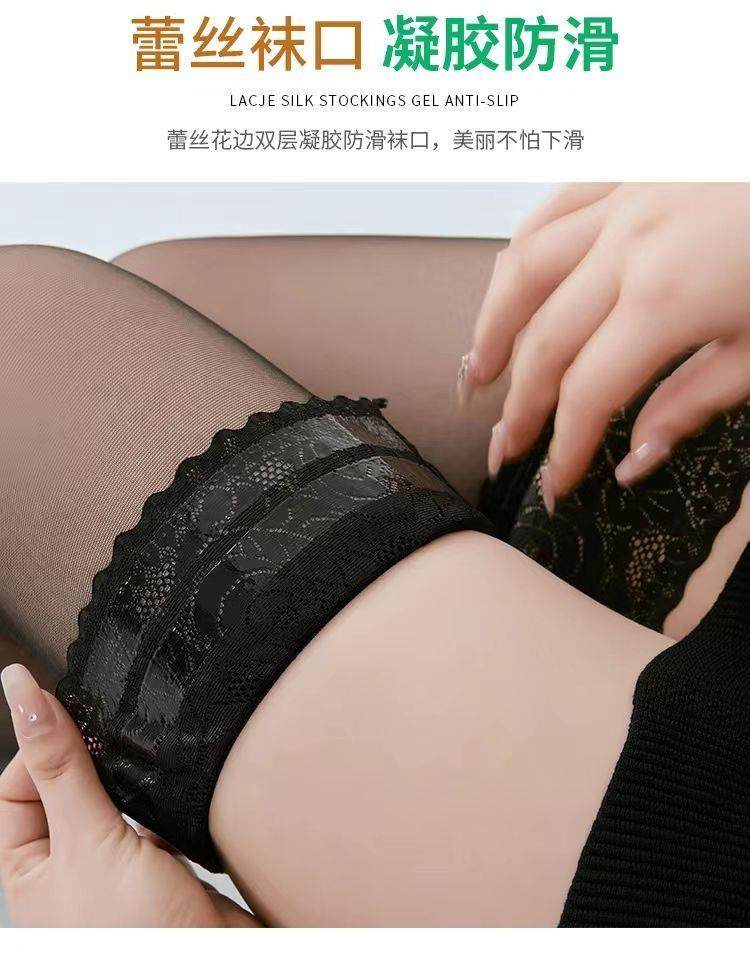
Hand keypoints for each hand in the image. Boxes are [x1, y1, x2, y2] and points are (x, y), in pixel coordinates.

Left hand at [0, 663, 258, 926]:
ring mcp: (117, 866)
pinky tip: (176, 796)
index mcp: (29, 871)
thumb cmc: (136, 936)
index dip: (38, 749)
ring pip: (115, 798)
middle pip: (66, 787)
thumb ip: (61, 765)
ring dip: (132, 782)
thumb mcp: (88, 842)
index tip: (72, 717)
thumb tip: (21, 693)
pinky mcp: (163, 864)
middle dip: (91, 761)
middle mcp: (68, 869)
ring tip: (146, 769)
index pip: (13, 787)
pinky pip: (156, 815)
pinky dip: (166, 802)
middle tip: (113, 738)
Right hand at [460, 184, 749, 511]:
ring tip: (479, 373)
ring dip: (493, 328)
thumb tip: (634, 459)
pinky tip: (509, 284)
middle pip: (543, 342)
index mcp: (668, 298)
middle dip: (519, 406)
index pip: (585, 394)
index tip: (554, 482)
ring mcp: (623, 199)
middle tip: (506, 447)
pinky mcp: (629, 166)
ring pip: (523, 270)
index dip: (562, 447)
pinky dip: (519, 252)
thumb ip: (693, 402)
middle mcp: (628, 245)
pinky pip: (549, 207)